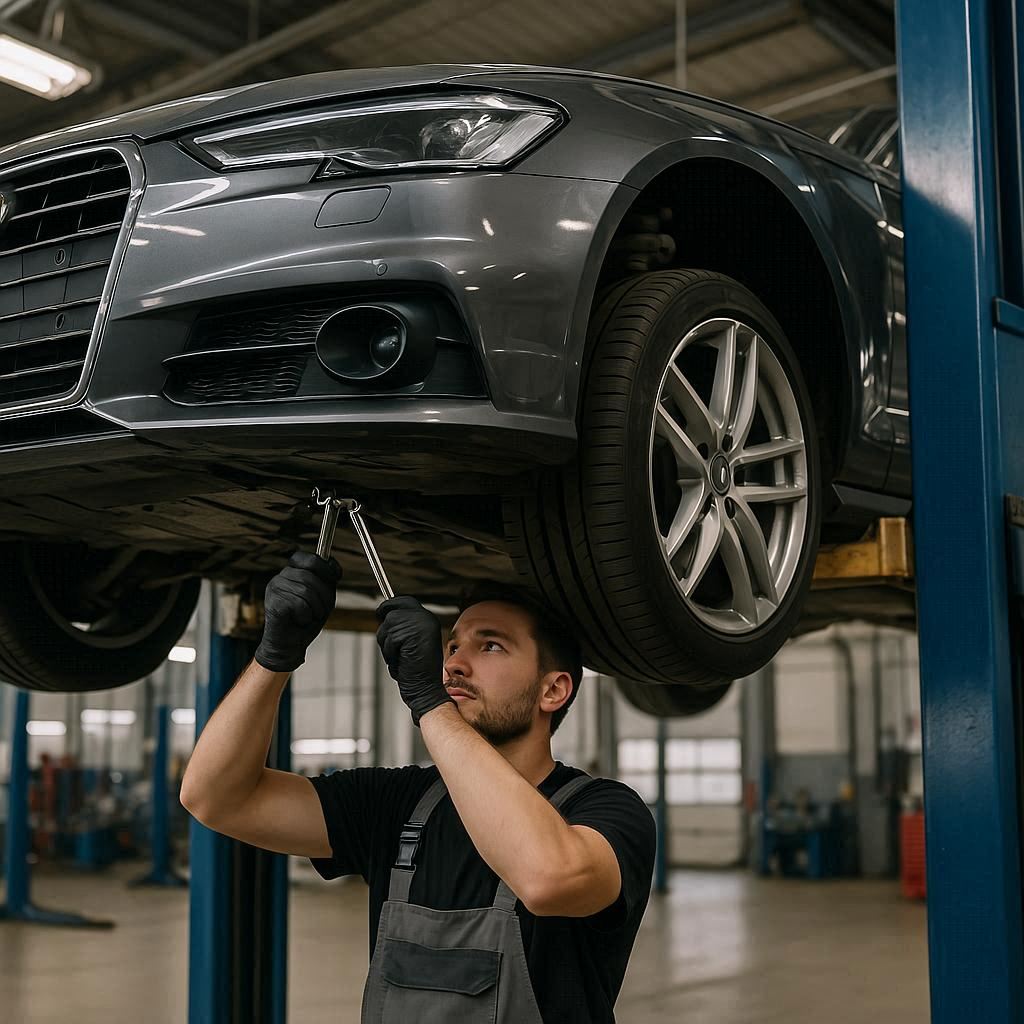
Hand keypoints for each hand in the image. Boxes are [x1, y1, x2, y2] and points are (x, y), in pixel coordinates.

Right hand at [254, 552, 341, 671]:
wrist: (290, 646)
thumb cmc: (307, 621)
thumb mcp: (323, 597)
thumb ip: (327, 580)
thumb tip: (333, 566)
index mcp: (291, 573)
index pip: (309, 558)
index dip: (324, 567)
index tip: (334, 578)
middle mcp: (280, 577)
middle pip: (311, 575)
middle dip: (324, 595)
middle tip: (322, 610)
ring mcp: (274, 589)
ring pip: (306, 591)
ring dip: (316, 608)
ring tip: (309, 617)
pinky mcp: (273, 603)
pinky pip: (300, 605)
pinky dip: (306, 617)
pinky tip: (299, 621)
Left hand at [376, 596, 453, 725]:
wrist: (426, 689)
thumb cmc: (417, 672)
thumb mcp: (411, 643)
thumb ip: (403, 627)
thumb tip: (384, 614)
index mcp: (428, 620)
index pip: (403, 601)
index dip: (389, 606)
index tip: (380, 612)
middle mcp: (426, 619)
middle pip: (392, 610)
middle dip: (386, 629)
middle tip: (393, 648)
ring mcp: (420, 625)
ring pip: (387, 625)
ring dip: (387, 645)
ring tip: (401, 657)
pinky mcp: (412, 634)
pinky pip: (389, 638)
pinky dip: (390, 653)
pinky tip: (402, 661)